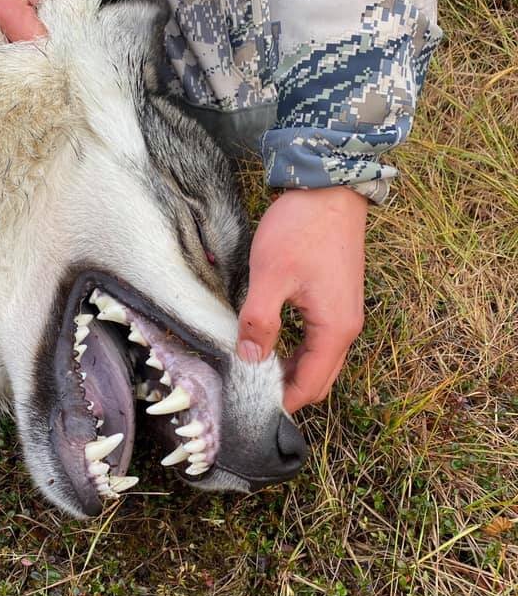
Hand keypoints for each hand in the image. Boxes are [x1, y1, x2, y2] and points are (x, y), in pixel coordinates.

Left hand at [237, 187, 367, 413]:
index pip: (309, 387)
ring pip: (319, 361)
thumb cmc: (301, 229)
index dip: (281, 402)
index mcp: (334, 330)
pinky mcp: (337, 300)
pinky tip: (270, 344)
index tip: (248, 407)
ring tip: (253, 370)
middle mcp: (347, 328)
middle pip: (318, 380)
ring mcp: (344, 314)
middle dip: (287, 392)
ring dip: (291, 371)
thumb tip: (248, 358)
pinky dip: (297, 352)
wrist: (331, 188)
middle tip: (248, 393)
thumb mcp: (271, 275)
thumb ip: (259, 321)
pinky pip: (318, 341)